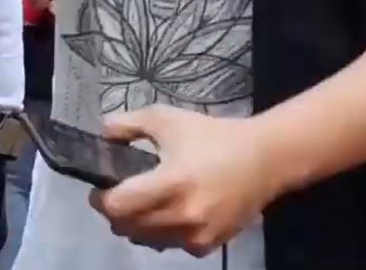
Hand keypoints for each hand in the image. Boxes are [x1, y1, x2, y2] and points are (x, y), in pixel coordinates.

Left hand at [90, 106, 278, 254]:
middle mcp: (180, 216)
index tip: (102, 186)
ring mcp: (193, 236)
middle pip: (126, 227)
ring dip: (138, 224)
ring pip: (145, 240)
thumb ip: (132, 123)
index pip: (118, 205)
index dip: (102, 197)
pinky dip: (164, 232)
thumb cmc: (215, 136)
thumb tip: (103, 132)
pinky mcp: (206, 247)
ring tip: (149, 202)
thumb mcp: (172, 119)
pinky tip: (175, 212)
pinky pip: (170, 245)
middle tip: (124, 193)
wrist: (263, 159)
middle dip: (117, 212)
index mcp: (171, 182)